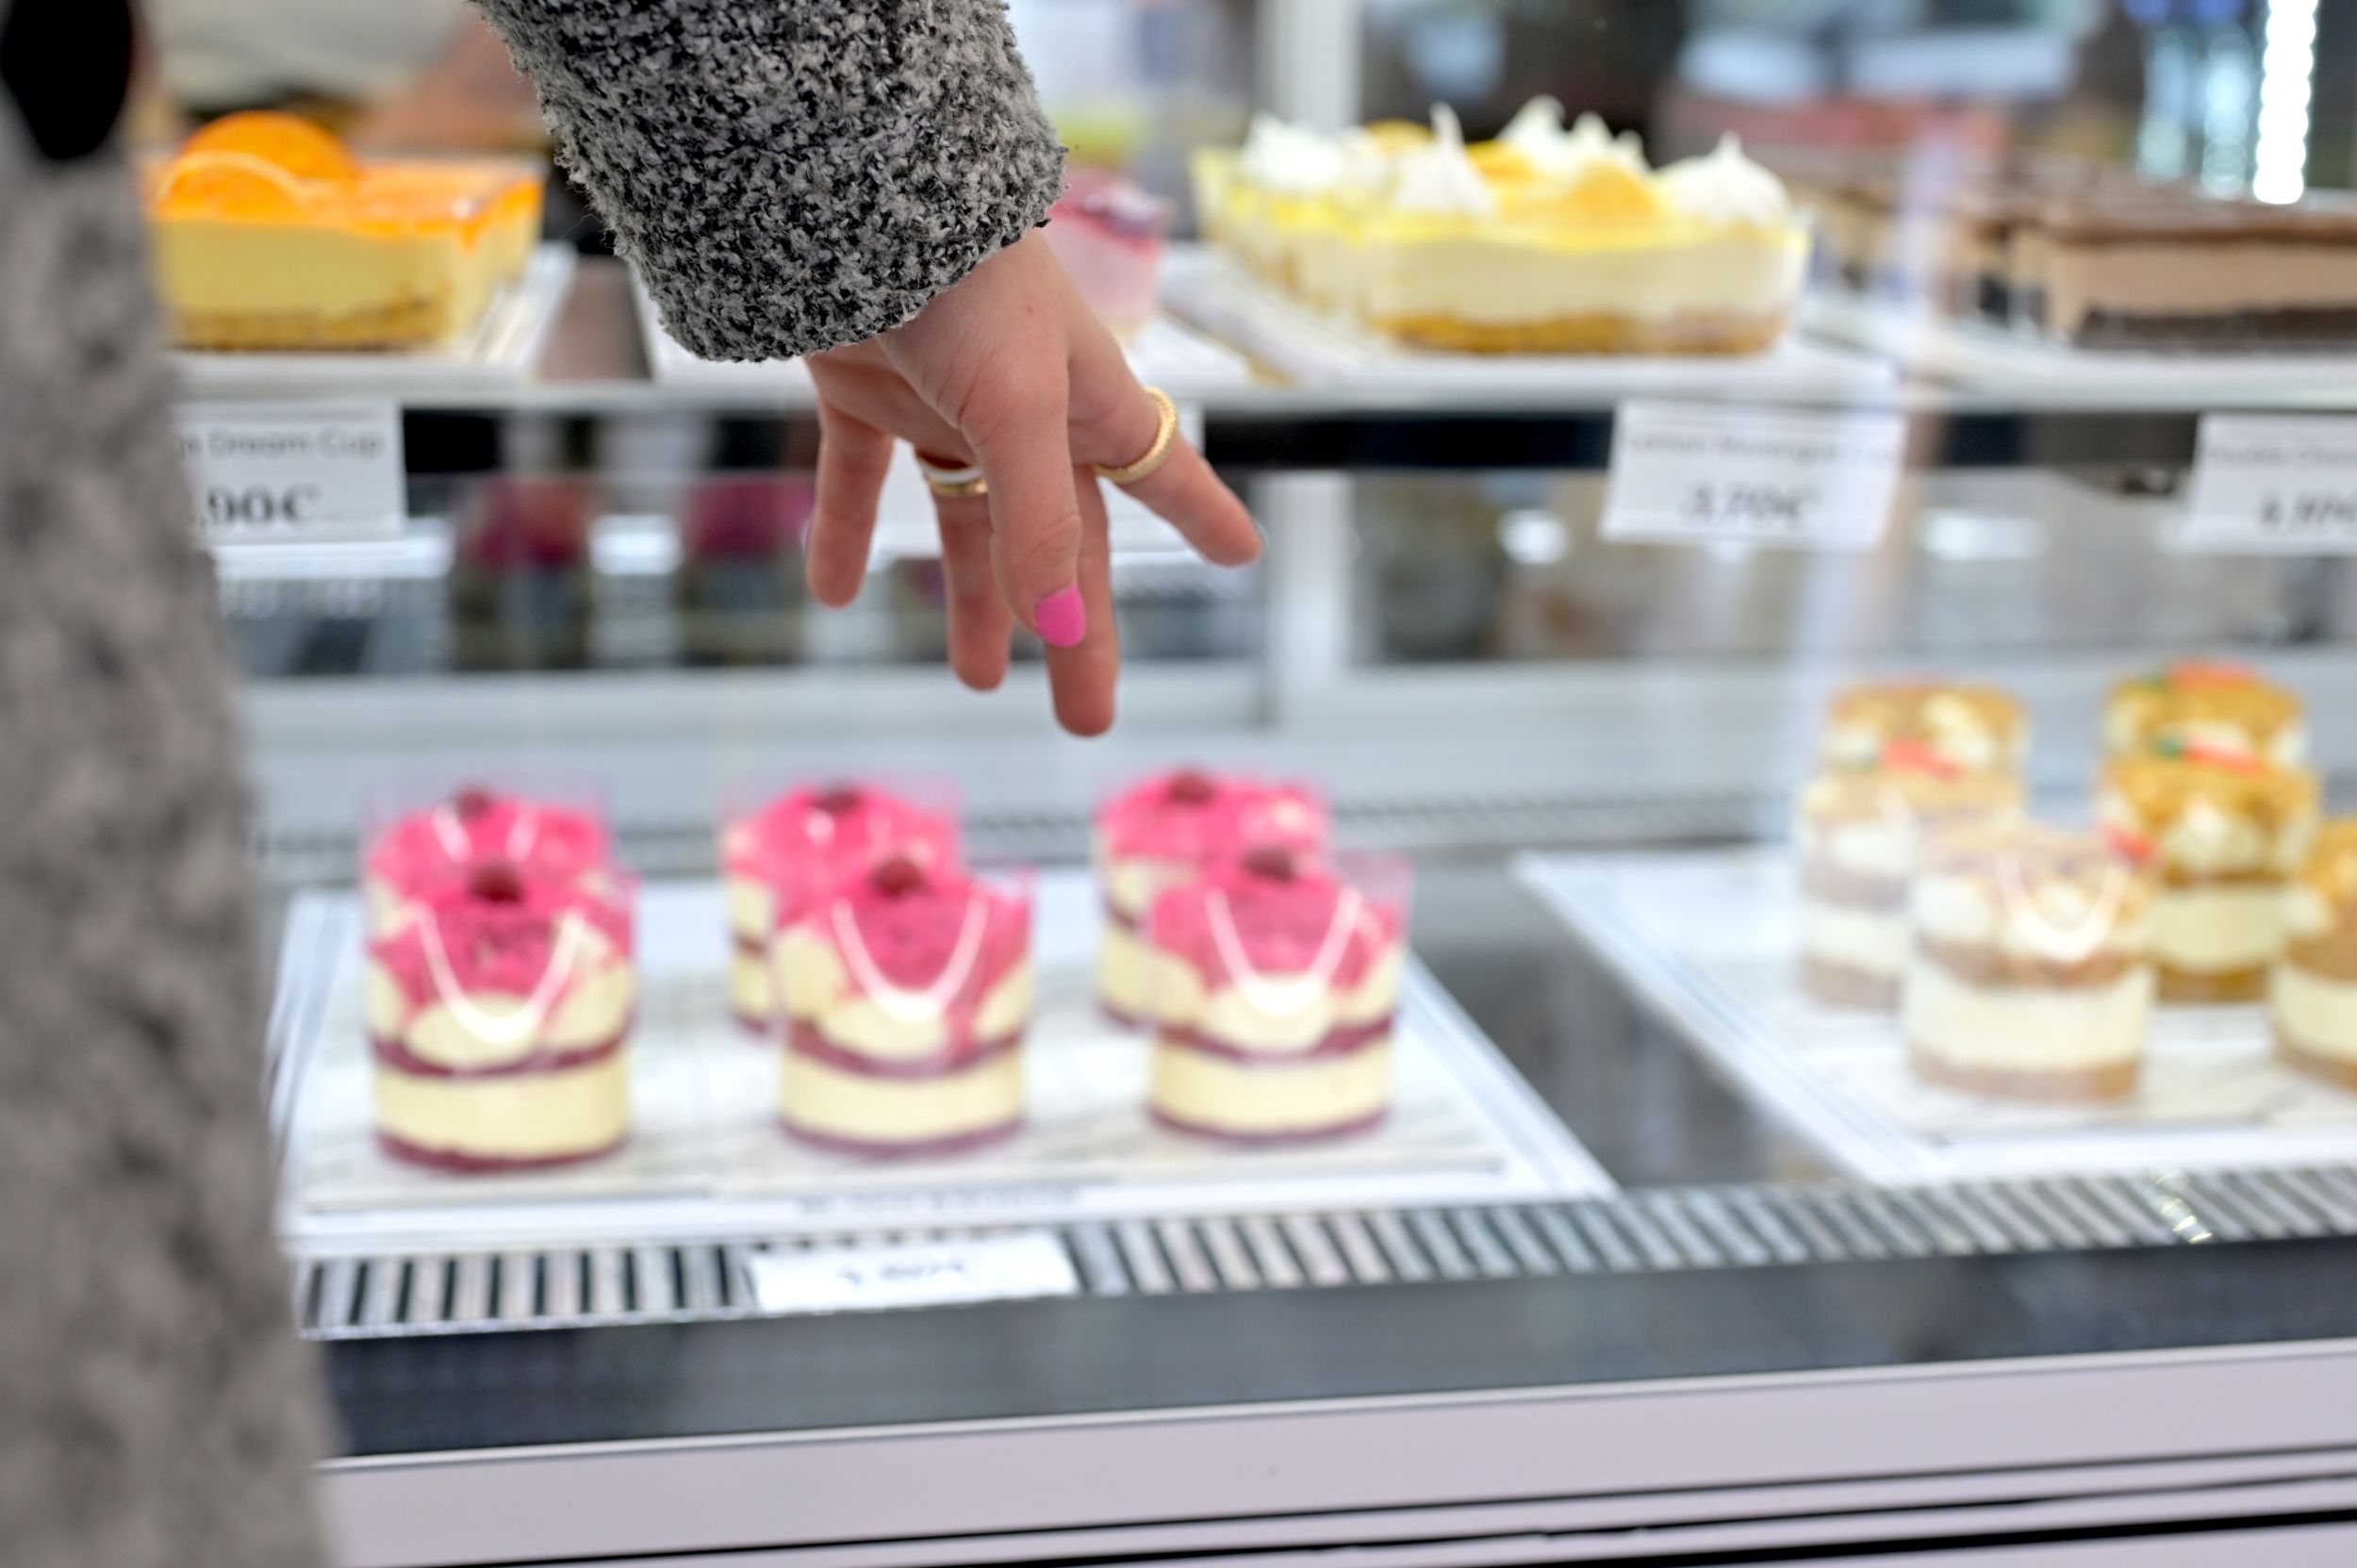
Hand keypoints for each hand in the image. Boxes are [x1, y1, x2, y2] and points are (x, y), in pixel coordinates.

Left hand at [805, 231, 1260, 734]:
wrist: (848, 189)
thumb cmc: (965, 282)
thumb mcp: (1018, 408)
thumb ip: (1039, 520)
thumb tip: (1062, 633)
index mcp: (1088, 404)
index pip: (1164, 475)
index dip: (1202, 519)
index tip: (1241, 558)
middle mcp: (1026, 412)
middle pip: (1065, 544)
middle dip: (1078, 632)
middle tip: (1088, 718)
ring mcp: (944, 402)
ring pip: (966, 524)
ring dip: (970, 601)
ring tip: (977, 678)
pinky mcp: (864, 387)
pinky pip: (857, 478)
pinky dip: (844, 535)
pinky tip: (834, 597)